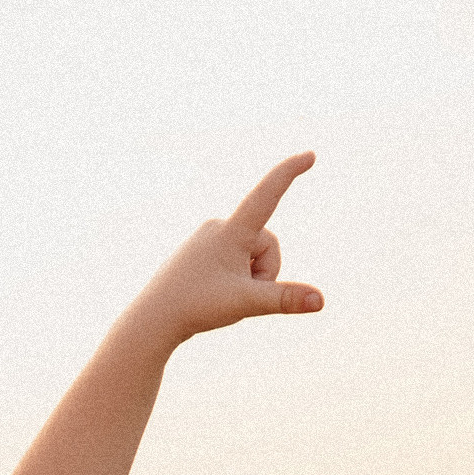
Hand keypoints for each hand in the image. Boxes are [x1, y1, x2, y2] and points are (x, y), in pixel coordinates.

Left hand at [125, 153, 323, 353]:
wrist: (153, 319)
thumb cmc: (196, 306)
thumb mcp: (246, 302)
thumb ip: (285, 299)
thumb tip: (321, 301)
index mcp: (231, 231)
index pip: (267, 194)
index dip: (289, 173)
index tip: (309, 155)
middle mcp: (218, 226)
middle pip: (267, 245)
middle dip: (264, 273)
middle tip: (235, 294)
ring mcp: (208, 238)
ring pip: (252, 255)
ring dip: (249, 279)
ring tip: (220, 295)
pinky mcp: (202, 251)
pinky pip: (236, 261)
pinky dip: (235, 280)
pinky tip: (211, 292)